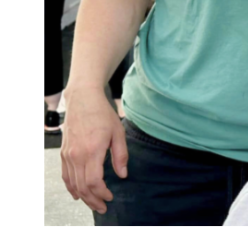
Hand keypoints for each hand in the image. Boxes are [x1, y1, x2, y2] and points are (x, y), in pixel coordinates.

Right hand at [60, 87, 127, 213]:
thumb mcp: (118, 132)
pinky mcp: (64, 153)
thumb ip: (121, 155)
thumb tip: (123, 174)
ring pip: (73, 183)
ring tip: (93, 204)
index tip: (111, 197)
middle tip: (103, 207)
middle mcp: (76, 155)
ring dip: (83, 197)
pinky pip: (66, 175)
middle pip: (82, 186)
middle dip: (93, 200)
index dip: (102, 193)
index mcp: (91, 151)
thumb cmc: (102, 114)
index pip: (93, 181)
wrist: (83, 100)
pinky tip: (78, 194)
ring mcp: (68, 155)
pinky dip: (71, 187)